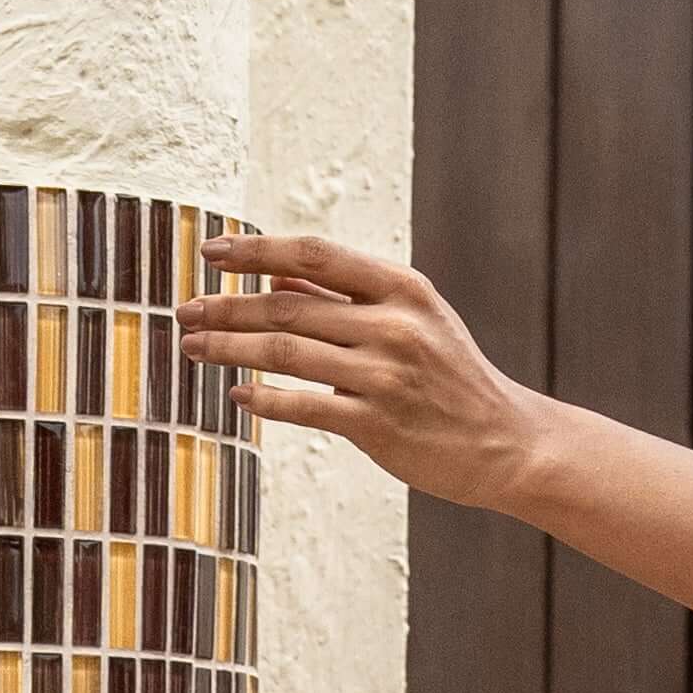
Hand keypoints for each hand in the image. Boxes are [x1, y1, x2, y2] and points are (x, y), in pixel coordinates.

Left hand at [178, 237, 542, 510]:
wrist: (507, 442)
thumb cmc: (451, 378)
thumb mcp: (412, 319)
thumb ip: (346, 295)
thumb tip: (275, 269)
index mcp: (402, 288)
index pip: (315, 254)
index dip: (256, 249)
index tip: (211, 252)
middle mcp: (393, 325)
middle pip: (288, 304)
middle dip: (226, 306)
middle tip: (185, 310)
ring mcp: (385, 375)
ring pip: (285, 352)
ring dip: (230, 348)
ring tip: (193, 347)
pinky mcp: (377, 425)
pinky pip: (303, 407)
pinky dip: (263, 400)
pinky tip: (237, 395)